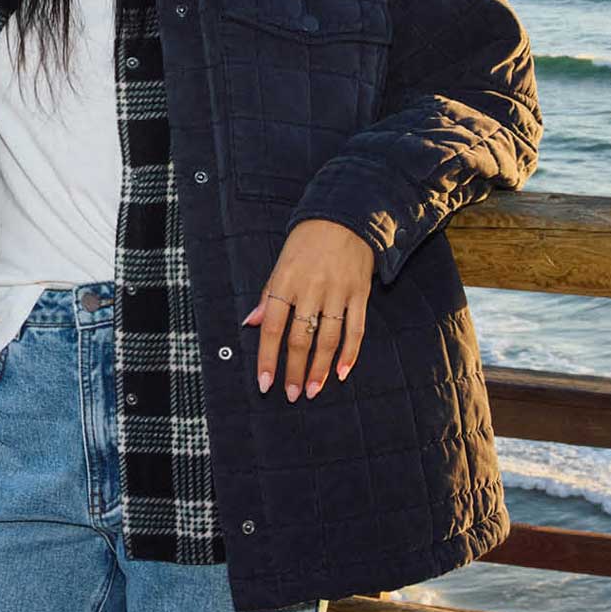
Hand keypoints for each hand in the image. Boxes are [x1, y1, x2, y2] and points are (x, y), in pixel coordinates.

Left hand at [243, 219, 372, 402]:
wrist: (345, 216)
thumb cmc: (306, 241)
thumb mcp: (280, 263)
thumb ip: (268, 295)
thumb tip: (251, 324)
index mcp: (285, 281)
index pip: (273, 327)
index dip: (268, 357)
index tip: (265, 383)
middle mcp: (311, 289)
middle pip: (300, 338)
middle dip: (294, 370)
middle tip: (291, 395)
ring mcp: (337, 292)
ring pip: (328, 339)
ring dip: (319, 369)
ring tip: (311, 390)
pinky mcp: (359, 293)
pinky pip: (356, 329)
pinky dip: (350, 354)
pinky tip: (342, 373)